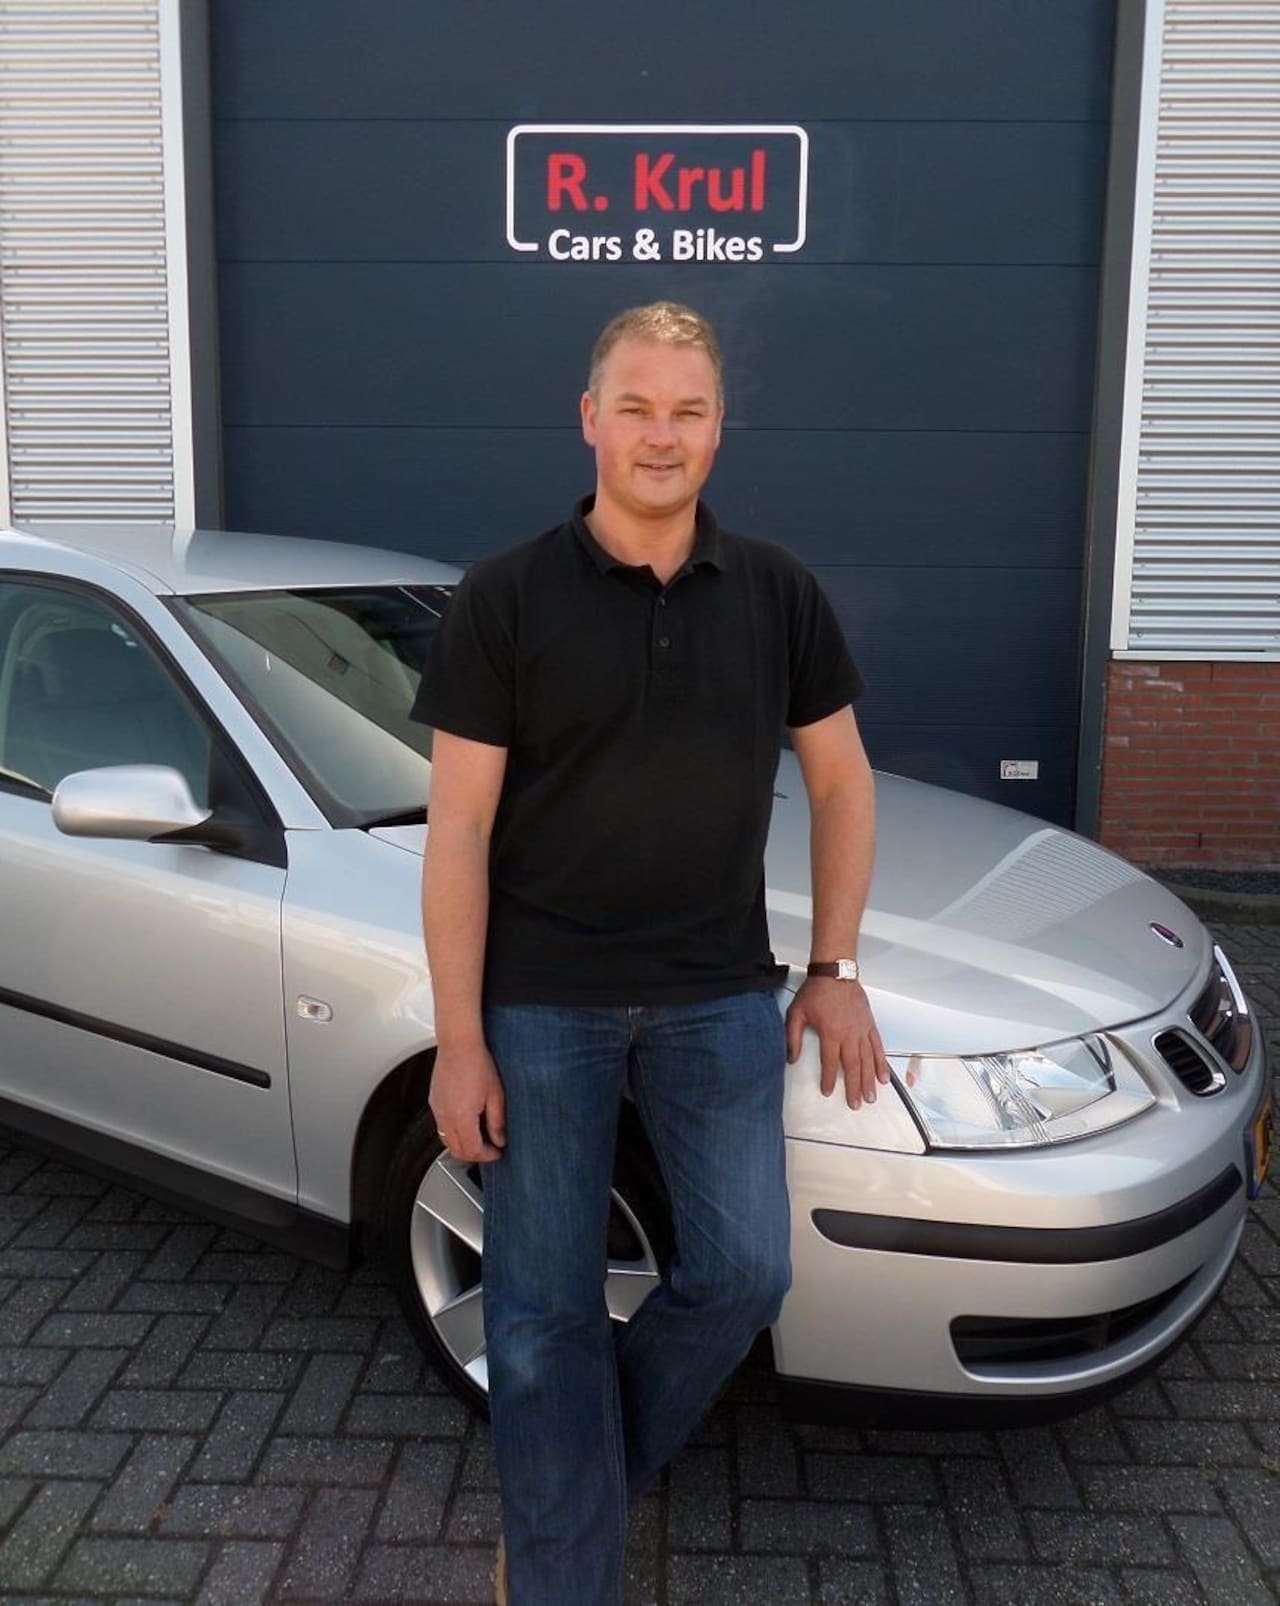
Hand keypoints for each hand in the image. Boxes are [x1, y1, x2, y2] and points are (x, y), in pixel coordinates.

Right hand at [429, 1042, 506, 1162]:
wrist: (458, 1045)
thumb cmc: (477, 1063)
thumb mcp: (496, 1095)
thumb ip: (497, 1122)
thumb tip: (500, 1139)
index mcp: (462, 1118)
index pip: (472, 1150)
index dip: (487, 1156)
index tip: (497, 1152)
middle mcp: (445, 1117)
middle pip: (457, 1150)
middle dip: (474, 1155)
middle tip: (489, 1149)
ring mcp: (437, 1110)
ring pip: (446, 1140)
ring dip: (463, 1145)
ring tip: (479, 1138)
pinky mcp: (434, 1102)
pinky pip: (441, 1126)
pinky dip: (453, 1132)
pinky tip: (466, 1123)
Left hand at [785, 978, 890, 1109]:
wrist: (835, 973)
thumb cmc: (816, 992)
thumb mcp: (796, 1013)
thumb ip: (792, 1037)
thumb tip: (790, 1058)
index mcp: (830, 1033)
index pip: (830, 1062)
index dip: (829, 1079)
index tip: (828, 1092)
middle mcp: (849, 1034)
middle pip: (853, 1066)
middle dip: (854, 1087)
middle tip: (855, 1104)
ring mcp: (862, 1030)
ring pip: (867, 1060)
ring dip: (869, 1080)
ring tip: (871, 1097)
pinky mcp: (870, 1024)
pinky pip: (878, 1047)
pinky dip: (881, 1062)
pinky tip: (884, 1076)